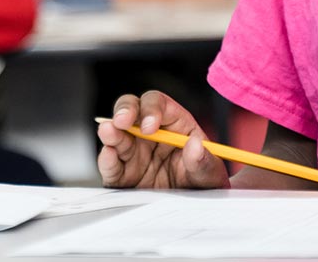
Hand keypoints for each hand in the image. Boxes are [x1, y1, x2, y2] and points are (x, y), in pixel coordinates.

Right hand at [97, 90, 229, 189]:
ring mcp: (135, 153)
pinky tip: (108, 155)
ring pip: (117, 133)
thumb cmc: (203, 184)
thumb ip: (204, 160)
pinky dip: (106, 159)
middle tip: (123, 120)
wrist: (194, 213)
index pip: (159, 104)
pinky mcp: (123, 176)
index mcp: (175, 125)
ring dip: (111, 131)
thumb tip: (195, 145)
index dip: (152, 109)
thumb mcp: (211, 174)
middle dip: (125, 110)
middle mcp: (151, 135)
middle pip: (133, 109)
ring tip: (109, 132)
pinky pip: (111, 165)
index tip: (150, 126)